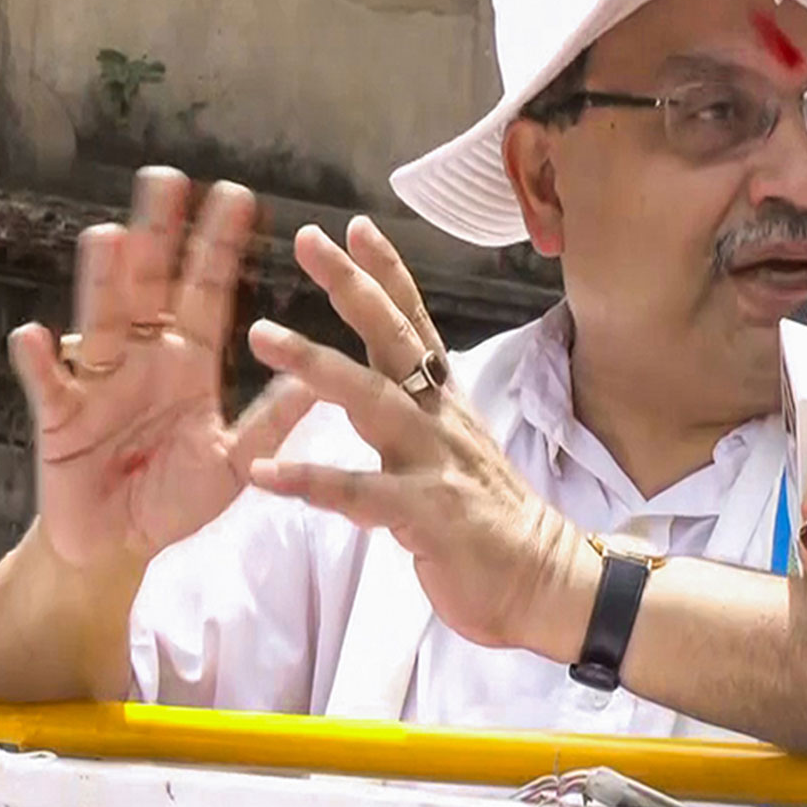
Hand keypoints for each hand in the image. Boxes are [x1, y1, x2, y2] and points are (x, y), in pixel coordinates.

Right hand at [6, 168, 315, 572]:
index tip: (236, 195)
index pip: (207, 292)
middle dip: (160, 236)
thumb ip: (269, 421)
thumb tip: (318, 380)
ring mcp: (98, 382)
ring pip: (101, 320)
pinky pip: (49, 385)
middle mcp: (144, 359)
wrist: (118, 547)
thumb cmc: (175, 499)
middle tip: (166, 178)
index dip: (220, 246)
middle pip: (151, 286)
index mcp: (189, 362)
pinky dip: (40, 362)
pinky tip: (34, 335)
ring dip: (103, 280)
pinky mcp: (60, 419)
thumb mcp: (234, 461)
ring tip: (109, 237)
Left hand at [246, 219, 592, 656]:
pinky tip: (264, 472)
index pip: (415, 324)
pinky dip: (311, 480)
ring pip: (371, 399)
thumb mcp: (458, 451)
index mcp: (445, 404)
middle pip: (393, 338)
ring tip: (261, 333)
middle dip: (351, 286)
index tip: (356, 226)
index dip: (387, 274)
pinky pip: (359, 492)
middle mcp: (440, 419)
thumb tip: (389, 387)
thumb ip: (421, 417)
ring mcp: (435, 462)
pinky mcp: (426, 512)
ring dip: (315, 364)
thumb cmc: (494, 520)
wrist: (545, 580)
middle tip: (308, 239)